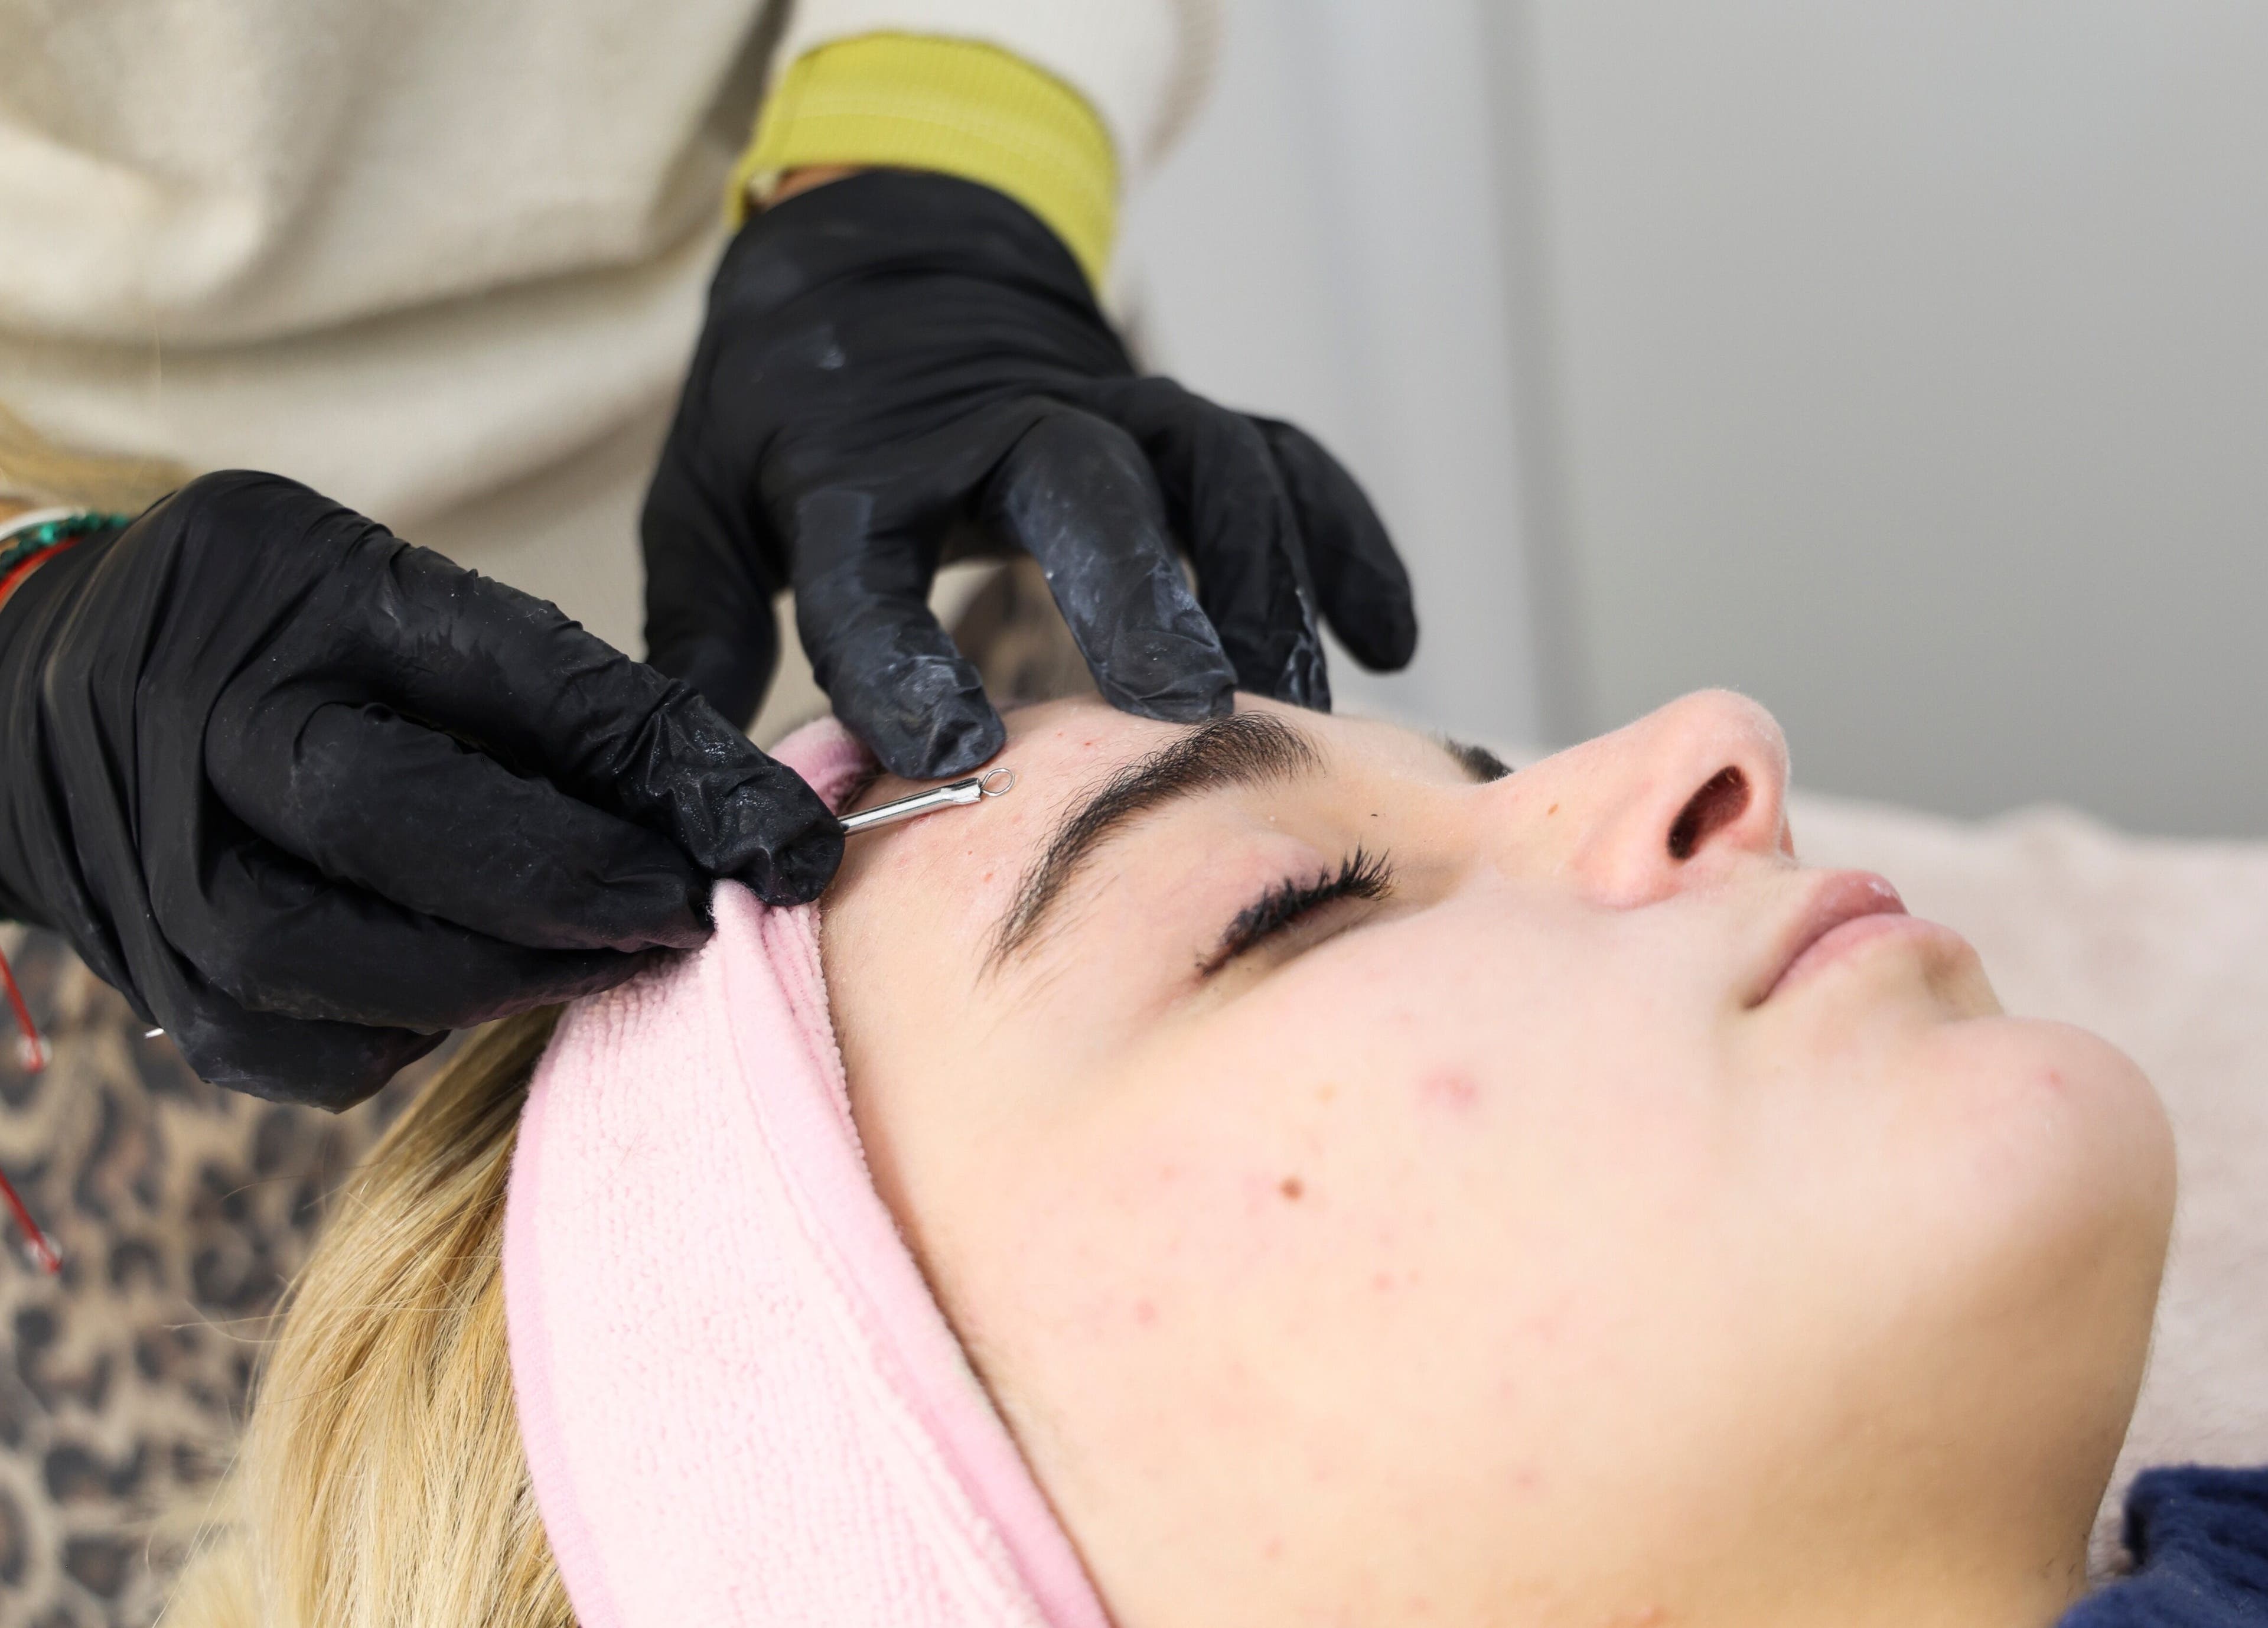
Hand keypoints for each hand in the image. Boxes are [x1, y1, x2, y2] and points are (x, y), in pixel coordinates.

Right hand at [0, 472, 842, 1106]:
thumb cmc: (270, 634)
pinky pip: (316, 1050)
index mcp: (300, 590)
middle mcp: (205, 727)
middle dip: (581, 883)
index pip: (515, 679)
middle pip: (403, 823)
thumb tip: (725, 807)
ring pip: (351, 963)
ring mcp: (160, 868)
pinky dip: (424, 1035)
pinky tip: (485, 993)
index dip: (668, 766)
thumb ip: (539, 689)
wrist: (33, 709)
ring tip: (621, 954)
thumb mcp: (391, 592)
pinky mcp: (162, 987)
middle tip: (698, 911)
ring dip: (516, 974)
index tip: (786, 835)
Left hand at [642, 169, 1417, 778]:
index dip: (906, 661)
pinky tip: (1388, 633)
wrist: (879, 258)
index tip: (955, 752)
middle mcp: (997, 428)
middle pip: (1085, 484)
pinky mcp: (1177, 421)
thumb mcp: (705, 508)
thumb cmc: (788, 413)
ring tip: (1298, 711)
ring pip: (1212, 471)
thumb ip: (706, 640)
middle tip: (1188, 706)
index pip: (871, 568)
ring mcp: (1107, 409)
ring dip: (1267, 584)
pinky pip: (1284, 462)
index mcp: (852, 469)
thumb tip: (717, 796)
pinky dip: (1346, 538)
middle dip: (1143, 589)